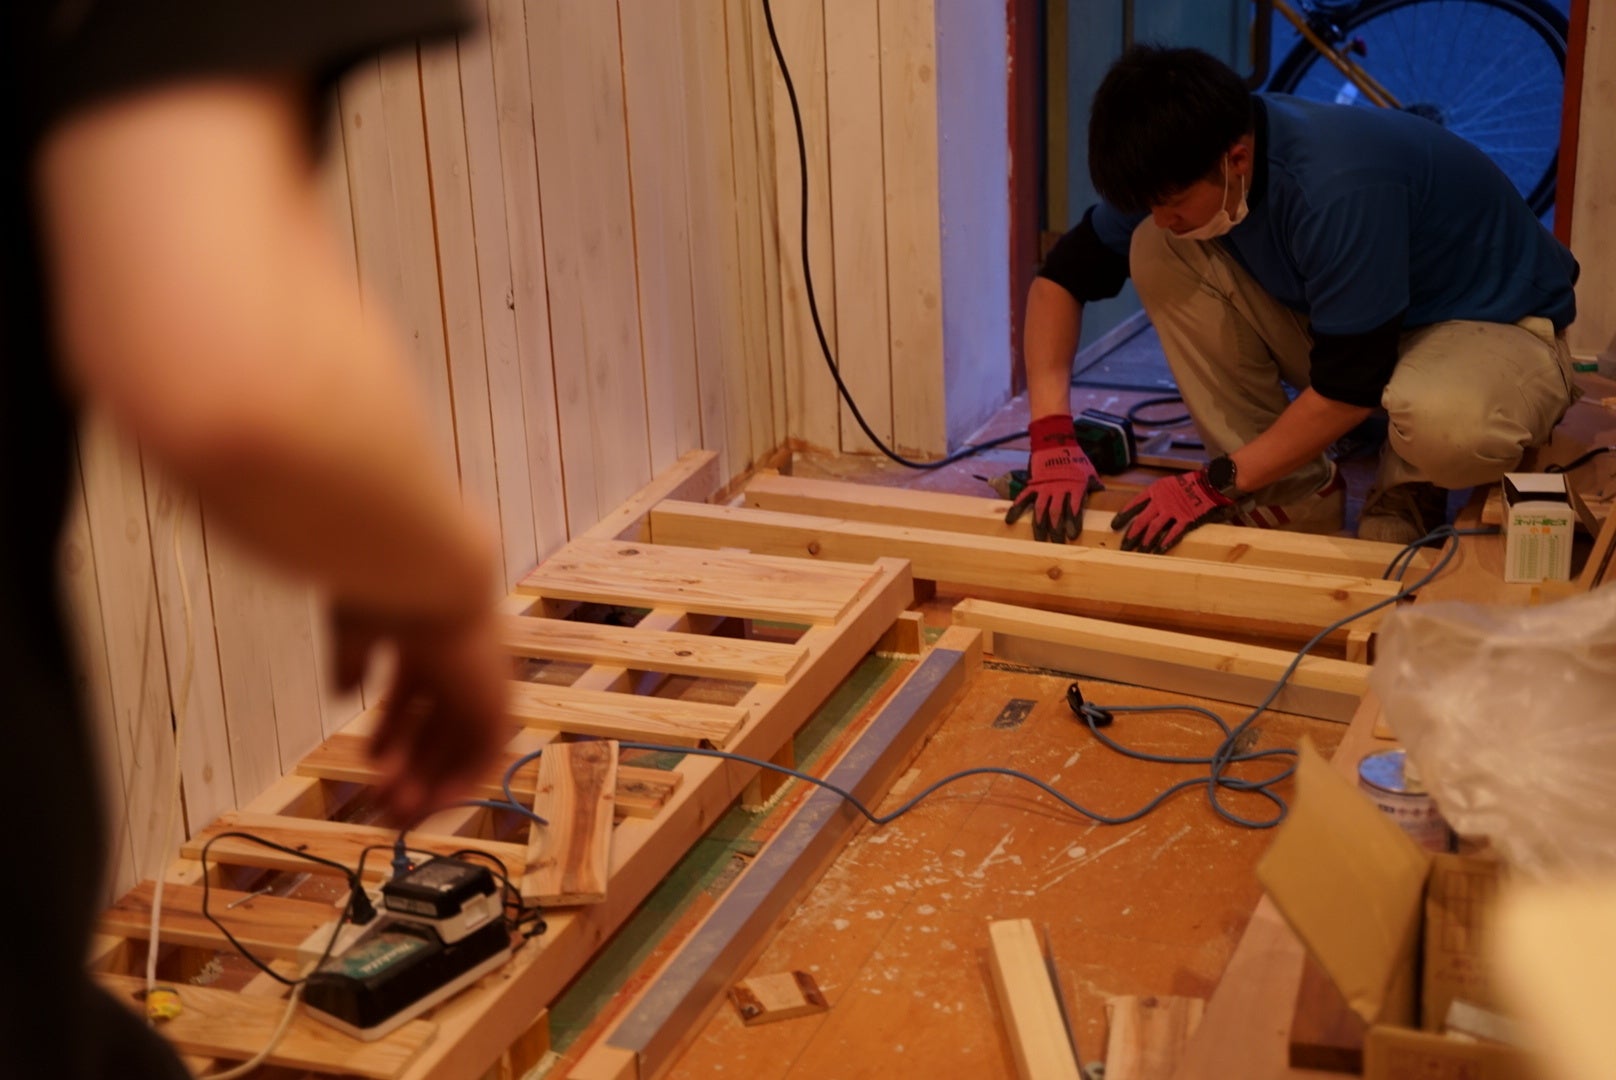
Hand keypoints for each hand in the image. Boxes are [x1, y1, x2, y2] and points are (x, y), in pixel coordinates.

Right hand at [332, 605, 511, 823]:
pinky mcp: (497, 695)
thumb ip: (351, 661)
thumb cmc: (382, 590)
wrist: (424, 574)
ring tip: (397, 813)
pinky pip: (488, 749)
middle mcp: (457, 659)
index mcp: (425, 637)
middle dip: (409, 767)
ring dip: (431, 781)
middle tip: (383, 803)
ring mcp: (479, 678)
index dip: (391, 733)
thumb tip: (342, 693)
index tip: (370, 762)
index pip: (413, 696)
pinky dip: (464, 778)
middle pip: (437, 726)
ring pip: (459, 742)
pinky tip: (433, 805)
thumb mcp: (356, 629)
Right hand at [1004, 413, 1103, 542]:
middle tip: (1057, 544)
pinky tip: (1009, 522)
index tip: (1073, 536)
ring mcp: (1043, 488)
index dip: (1074, 524)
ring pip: (1040, 511)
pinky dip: (1015, 510)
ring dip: (1040, 527)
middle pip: (1056, 515)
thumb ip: (1094, 484)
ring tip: (1040, 541)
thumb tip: (1102, 494)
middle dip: (1057, 531)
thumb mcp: (1089, 470)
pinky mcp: (1031, 485)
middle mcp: (1058, 490)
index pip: (1074, 509)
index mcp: (1074, 487)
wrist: (1054, 442)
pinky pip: (1022, 499)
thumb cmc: (1074, 457)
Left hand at [1110, 470, 1232, 553]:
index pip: (1134, 504)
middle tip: (1123, 546)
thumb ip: (1154, 497)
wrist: (1209, 483)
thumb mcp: (1166, 485)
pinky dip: (1165, 542)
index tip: (1114, 526)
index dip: (1123, 516)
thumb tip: (1140, 510)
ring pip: (1154, 528)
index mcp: (1154, 491)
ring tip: (1138, 552)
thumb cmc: (1186, 484)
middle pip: (1141, 520)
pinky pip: (1173, 533)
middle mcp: (1161, 501)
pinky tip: (1157, 551)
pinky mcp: (1185, 519)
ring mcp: (1173, 511)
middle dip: (1131, 534)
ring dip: (1145, 541)